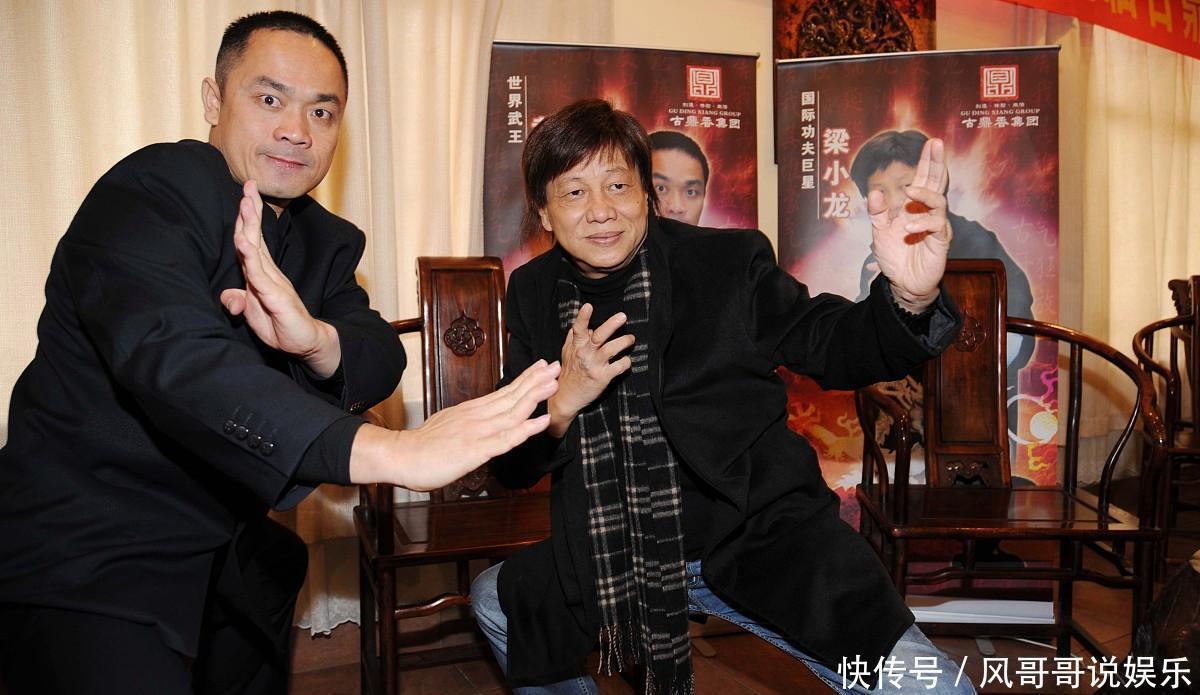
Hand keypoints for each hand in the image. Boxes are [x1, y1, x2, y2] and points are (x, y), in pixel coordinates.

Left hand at [220, 180, 340, 376]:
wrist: (306, 343)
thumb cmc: (281, 326)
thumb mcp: (252, 313)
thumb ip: (238, 301)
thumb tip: (228, 297)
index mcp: (261, 273)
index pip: (250, 240)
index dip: (245, 218)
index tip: (244, 194)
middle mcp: (268, 272)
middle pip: (255, 236)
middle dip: (250, 209)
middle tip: (248, 184)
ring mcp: (273, 283)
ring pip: (257, 249)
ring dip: (250, 224)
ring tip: (246, 202)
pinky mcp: (277, 297)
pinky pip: (260, 274)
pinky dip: (250, 257)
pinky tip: (243, 242)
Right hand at [349, 360, 560, 490]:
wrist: (400, 456)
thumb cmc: (422, 447)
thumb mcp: (449, 426)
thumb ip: (468, 423)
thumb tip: (482, 423)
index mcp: (471, 410)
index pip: (503, 392)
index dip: (525, 379)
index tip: (541, 367)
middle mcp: (477, 416)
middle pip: (512, 395)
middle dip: (536, 380)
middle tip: (555, 365)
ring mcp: (478, 431)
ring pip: (513, 411)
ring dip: (536, 396)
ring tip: (554, 383)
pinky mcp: (476, 449)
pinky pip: (507, 438)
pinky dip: (527, 428)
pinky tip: (543, 420)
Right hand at [547, 303, 635, 436]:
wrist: (566, 397)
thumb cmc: (568, 372)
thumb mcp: (566, 353)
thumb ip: (573, 338)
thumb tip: (577, 324)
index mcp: (576, 346)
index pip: (578, 329)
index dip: (583, 317)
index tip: (588, 306)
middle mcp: (585, 354)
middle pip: (599, 336)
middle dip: (611, 324)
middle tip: (623, 316)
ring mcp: (594, 365)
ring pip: (612, 349)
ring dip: (624, 341)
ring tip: (631, 339)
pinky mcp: (603, 377)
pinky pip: (619, 366)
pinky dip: (626, 361)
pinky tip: (627, 360)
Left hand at [868, 138, 952, 312]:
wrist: (902, 284)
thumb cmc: (894, 256)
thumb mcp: (879, 232)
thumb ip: (877, 212)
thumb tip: (875, 191)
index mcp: (915, 207)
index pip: (924, 179)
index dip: (927, 161)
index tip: (930, 142)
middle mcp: (928, 212)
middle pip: (937, 183)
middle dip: (936, 162)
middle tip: (936, 143)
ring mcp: (936, 226)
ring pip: (939, 201)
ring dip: (924, 194)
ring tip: (908, 192)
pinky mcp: (940, 241)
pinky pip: (937, 225)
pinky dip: (921, 222)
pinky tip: (907, 228)